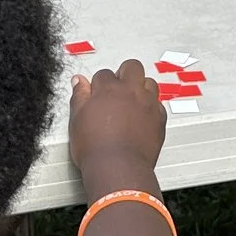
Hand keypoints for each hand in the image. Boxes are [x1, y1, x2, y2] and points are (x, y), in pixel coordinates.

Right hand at [69, 59, 165, 173]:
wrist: (117, 168)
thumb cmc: (96, 148)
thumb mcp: (76, 119)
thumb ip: (79, 96)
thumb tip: (79, 82)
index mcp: (109, 88)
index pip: (104, 74)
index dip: (99, 83)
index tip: (97, 92)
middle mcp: (131, 91)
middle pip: (132, 67)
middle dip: (125, 73)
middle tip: (117, 87)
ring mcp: (148, 104)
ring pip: (150, 83)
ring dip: (141, 87)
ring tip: (132, 100)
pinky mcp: (159, 119)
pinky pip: (159, 105)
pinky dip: (151, 107)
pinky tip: (142, 116)